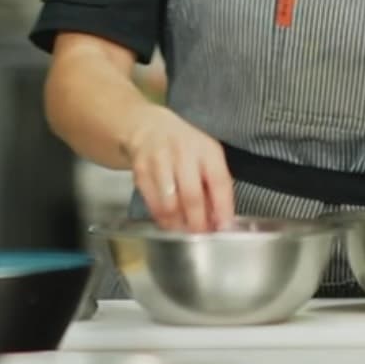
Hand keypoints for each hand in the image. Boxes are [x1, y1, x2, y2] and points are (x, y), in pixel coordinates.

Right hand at [123, 108, 234, 232]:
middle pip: (192, 196)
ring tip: (185, 230)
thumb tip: (220, 221)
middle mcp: (183, 152)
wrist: (148, 128)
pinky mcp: (141, 172)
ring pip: (170, 205)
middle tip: (202, 235)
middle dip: (198, 223)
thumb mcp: (206, 156)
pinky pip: (153, 205)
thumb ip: (215, 185)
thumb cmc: (184, 147)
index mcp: (206, 149)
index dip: (223, 207)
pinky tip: (170, 222)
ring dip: (179, 225)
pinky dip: (163, 220)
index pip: (219, 181)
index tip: (224, 228)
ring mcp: (159, 162)